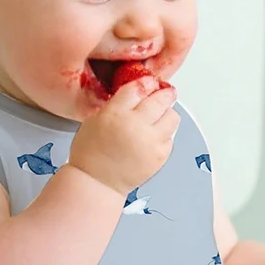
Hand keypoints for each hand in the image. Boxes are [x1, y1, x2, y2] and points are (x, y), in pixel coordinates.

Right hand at [67, 78, 178, 196]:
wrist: (97, 182)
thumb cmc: (91, 153)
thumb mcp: (95, 119)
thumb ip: (117, 105)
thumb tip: (138, 93)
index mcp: (116, 113)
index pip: (139, 87)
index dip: (147, 82)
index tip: (150, 82)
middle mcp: (136, 125)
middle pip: (160, 99)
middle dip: (165, 93)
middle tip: (166, 92)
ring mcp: (151, 141)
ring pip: (172, 116)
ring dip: (167, 113)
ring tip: (160, 116)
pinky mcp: (160, 156)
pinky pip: (171, 137)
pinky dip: (165, 135)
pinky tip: (154, 137)